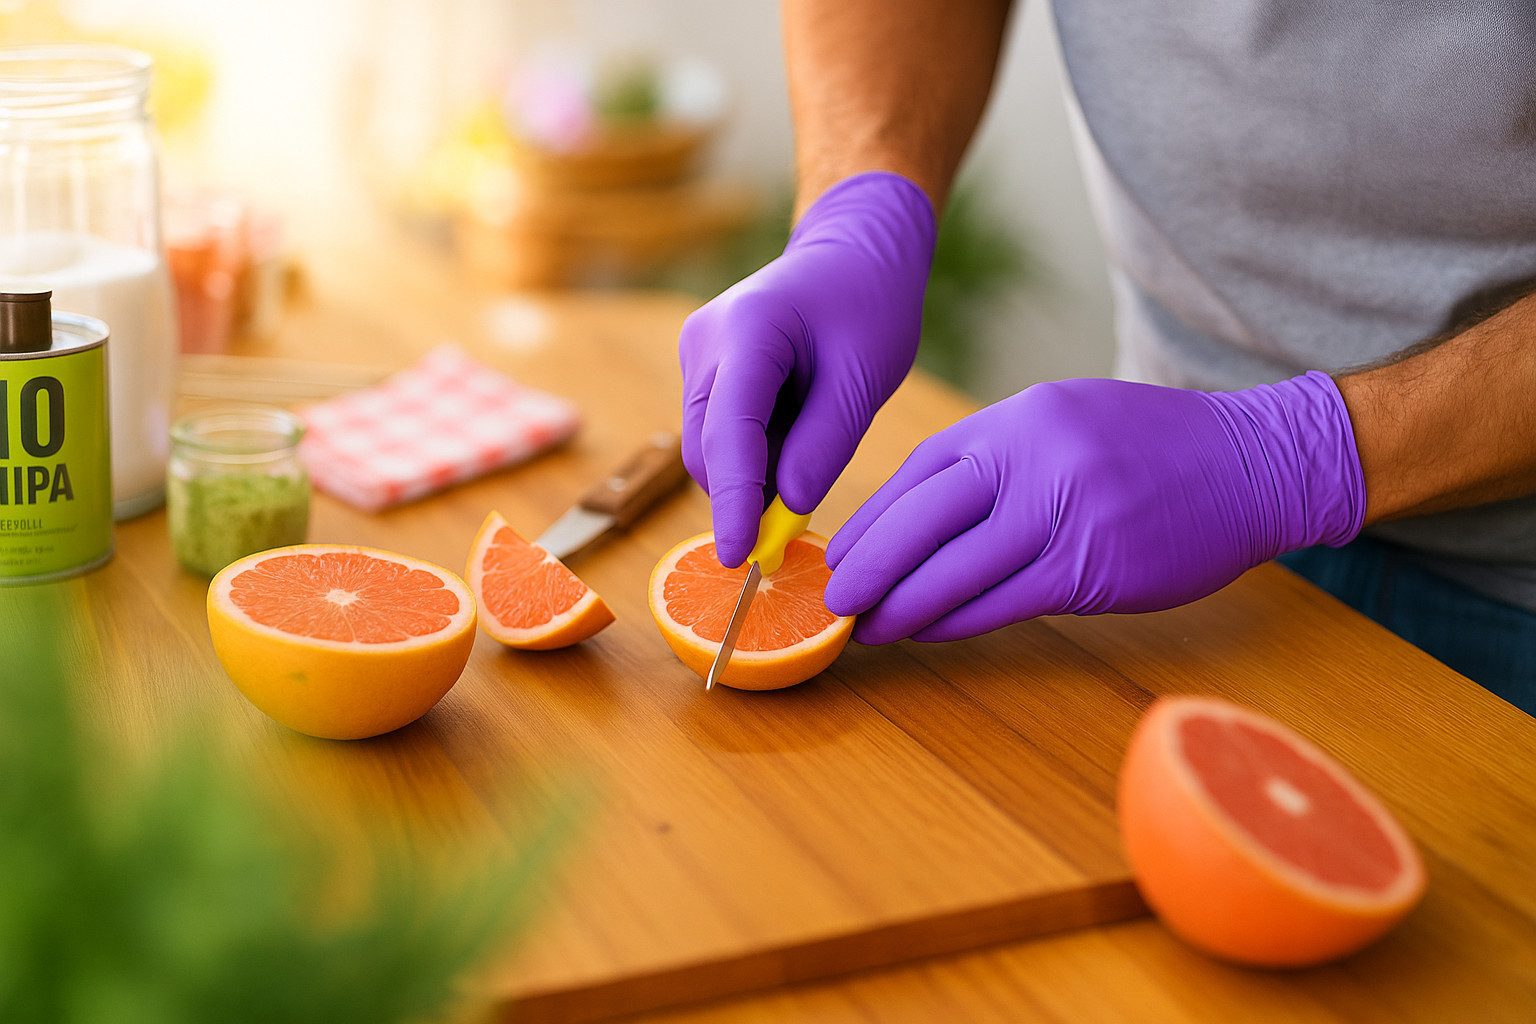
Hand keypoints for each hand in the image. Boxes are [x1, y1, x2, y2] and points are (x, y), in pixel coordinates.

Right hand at [679, 172, 935, 566]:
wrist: (853, 250)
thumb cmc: (868, 303)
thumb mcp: (863, 376)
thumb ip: (825, 443)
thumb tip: (787, 508)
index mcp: (747, 330)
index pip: (729, 432)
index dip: (734, 501)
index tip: (739, 557)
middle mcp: (706, 342)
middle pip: (708, 448)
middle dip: (745, 495)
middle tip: (797, 525)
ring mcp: (698, 355)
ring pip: (709, 448)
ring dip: (753, 475)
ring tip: (812, 451)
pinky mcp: (704, 370)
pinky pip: (719, 433)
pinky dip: (754, 455)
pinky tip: (796, 435)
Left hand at [824, 372, 1365, 642]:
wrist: (1253, 463)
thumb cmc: (1153, 446)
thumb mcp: (1065, 419)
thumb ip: (998, 457)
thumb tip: (923, 511)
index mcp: (1018, 421)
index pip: (920, 473)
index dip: (871, 518)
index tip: (840, 551)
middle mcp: (1034, 461)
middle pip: (921, 522)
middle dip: (868, 566)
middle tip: (833, 599)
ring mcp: (1064, 515)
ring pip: (955, 570)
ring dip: (902, 605)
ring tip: (868, 626)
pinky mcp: (1093, 568)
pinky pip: (1004, 603)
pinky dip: (957, 621)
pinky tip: (928, 631)